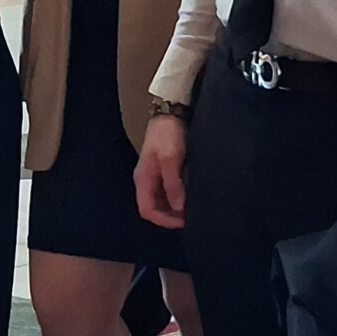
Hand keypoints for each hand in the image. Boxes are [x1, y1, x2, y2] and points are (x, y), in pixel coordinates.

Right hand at [136, 114, 187, 229]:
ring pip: (162, 202)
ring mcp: (155, 176)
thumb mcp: (171, 158)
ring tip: (193, 210)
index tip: (184, 222)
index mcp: (143, 179)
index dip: (164, 221)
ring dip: (175, 209)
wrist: (171, 113)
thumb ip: (173, 184)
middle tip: (192, 219)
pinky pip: (168, 192)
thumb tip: (178, 208)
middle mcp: (146, 180)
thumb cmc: (168, 134)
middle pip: (154, 208)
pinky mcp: (164, 171)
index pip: (147, 210)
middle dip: (171, 217)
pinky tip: (191, 198)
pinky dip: (178, 199)